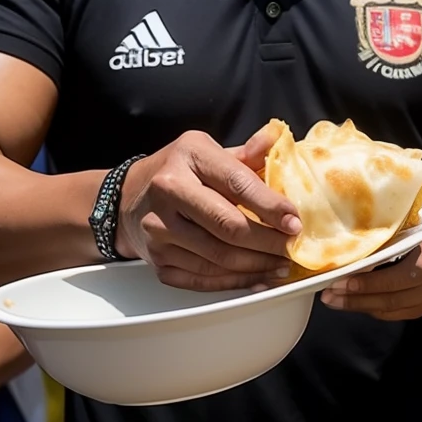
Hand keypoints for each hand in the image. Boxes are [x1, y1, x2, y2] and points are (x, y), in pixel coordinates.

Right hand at [118, 128, 300, 290]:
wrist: (127, 197)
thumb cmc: (179, 171)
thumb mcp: (208, 150)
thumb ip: (247, 152)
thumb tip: (278, 139)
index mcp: (190, 157)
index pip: (238, 184)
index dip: (271, 207)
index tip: (295, 222)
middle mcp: (169, 191)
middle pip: (229, 226)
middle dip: (269, 242)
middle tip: (293, 248)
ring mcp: (159, 229)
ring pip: (218, 257)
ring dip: (257, 265)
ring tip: (282, 265)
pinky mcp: (157, 260)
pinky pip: (202, 278)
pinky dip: (235, 282)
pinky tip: (257, 278)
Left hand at [321, 239, 421, 320]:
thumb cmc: (416, 235)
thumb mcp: (407, 229)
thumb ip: (386, 236)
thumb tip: (346, 240)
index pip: (403, 277)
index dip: (372, 282)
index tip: (341, 280)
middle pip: (392, 298)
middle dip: (357, 298)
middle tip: (328, 294)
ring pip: (388, 309)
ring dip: (356, 306)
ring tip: (331, 300)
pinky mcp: (416, 310)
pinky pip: (388, 315)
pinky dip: (366, 308)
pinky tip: (347, 302)